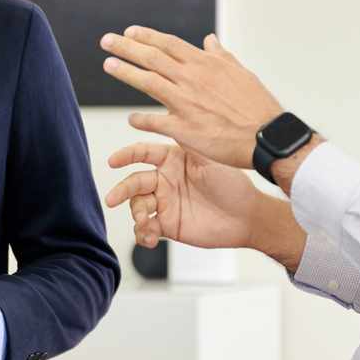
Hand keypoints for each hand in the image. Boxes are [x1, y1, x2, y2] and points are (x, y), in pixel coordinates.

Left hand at [100, 27, 281, 169]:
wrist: (266, 136)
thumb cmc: (257, 105)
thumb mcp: (240, 73)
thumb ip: (220, 56)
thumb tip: (209, 39)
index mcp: (205, 64)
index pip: (168, 44)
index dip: (146, 36)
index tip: (129, 32)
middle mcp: (191, 79)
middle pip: (152, 58)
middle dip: (126, 47)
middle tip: (106, 41)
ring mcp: (186, 103)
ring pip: (148, 82)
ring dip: (125, 72)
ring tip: (108, 64)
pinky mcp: (184, 128)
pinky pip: (155, 122)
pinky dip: (140, 119)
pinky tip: (131, 118)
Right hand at [105, 141, 266, 249]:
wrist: (247, 217)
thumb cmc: (233, 185)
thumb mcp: (209, 159)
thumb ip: (186, 142)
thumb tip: (167, 121)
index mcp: (172, 160)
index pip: (142, 154)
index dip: (126, 156)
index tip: (113, 161)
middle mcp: (165, 180)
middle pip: (134, 182)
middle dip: (121, 190)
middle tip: (112, 199)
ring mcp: (165, 203)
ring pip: (137, 206)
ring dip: (135, 215)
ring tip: (144, 222)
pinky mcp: (168, 225)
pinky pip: (145, 229)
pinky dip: (142, 234)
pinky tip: (148, 238)